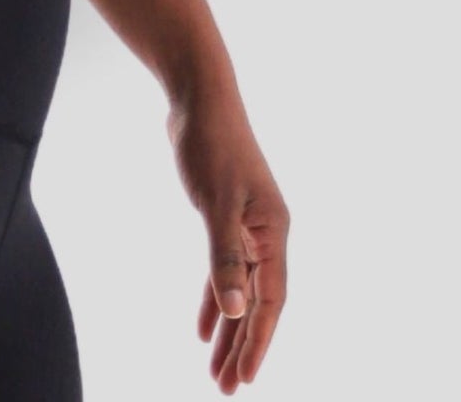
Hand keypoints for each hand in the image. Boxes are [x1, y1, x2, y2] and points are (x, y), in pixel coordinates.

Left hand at [166, 92, 289, 390]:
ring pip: (238, 290)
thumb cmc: (211, 144)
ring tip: (214, 368)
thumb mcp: (216, 203)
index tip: (244, 378)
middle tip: (226, 388)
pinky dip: (213, 297)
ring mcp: (245, 226)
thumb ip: (223, 258)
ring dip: (227, 329)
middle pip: (256, 303)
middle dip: (241, 346)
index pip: (269, 301)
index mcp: (273, 233)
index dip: (258, 342)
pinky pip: (221, 270)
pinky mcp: (223, 217)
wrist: (198, 99)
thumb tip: (234, 311)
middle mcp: (265, 234)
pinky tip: (202, 325)